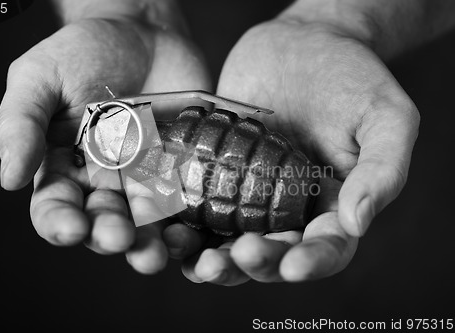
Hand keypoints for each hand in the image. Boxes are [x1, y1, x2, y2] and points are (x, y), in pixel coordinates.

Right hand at [0, 16, 209, 273]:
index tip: (71, 228)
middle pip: (104, 220)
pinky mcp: (180, 169)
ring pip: (146, 221)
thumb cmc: (83, 50)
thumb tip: (7, 180)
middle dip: (110, 235)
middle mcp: (104, 180)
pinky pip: (185, 201)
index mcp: (62, 166)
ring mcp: (145, 177)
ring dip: (150, 242)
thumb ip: (21, 124)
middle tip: (120, 240)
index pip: (55, 206)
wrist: (144, 32)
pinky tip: (192, 232)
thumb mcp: (40, 77)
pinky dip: (188, 220)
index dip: (60, 221)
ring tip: (156, 255)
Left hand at [163, 17, 418, 282]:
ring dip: (210, 257)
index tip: (292, 265)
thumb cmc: (353, 76)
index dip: (311, 262)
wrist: (301, 42)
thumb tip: (356, 223)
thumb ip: (382, 170)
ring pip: (229, 241)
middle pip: (271, 254)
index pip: (326, 249)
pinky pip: (199, 206)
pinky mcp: (216, 171)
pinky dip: (184, 221)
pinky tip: (169, 226)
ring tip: (192, 256)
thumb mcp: (385, 117)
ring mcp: (249, 193)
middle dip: (251, 263)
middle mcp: (288, 209)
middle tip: (231, 257)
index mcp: (333, 207)